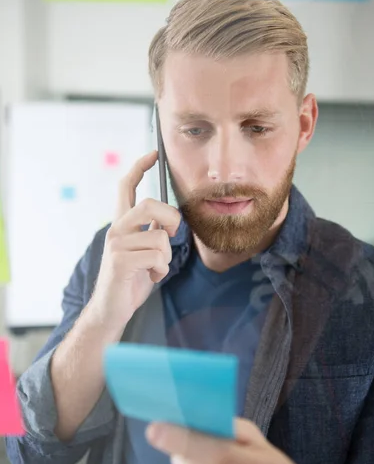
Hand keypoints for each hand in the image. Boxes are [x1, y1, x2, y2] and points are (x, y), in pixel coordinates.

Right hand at [89, 150, 180, 330]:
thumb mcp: (144, 252)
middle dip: (171, 220)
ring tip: (155, 268)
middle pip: (150, 204)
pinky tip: (150, 277)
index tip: (153, 154)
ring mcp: (116, 244)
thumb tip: (171, 220)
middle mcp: (116, 229)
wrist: (111, 309)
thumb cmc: (131, 280)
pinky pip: (157, 256)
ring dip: (167, 257)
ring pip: (160, 237)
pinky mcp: (120, 261)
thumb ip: (152, 233)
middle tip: (172, 236)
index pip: (126, 187)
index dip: (140, 168)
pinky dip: (161, 270)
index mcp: (122, 224)